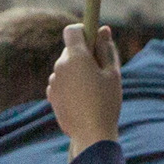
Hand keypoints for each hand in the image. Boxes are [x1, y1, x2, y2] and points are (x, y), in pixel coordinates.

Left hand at [46, 24, 124, 150]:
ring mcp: (53, 81)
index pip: (72, 30)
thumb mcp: (113, 73)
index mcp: (76, 57)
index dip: (83, 31)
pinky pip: (61, 82)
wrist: (91, 133)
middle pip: (70, 51)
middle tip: (100, 71)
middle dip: (83, 56)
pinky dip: (70, 85)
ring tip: (92, 90)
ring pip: (65, 67)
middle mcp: (60, 66)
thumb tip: (103, 29)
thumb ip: (107, 49)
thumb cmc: (106, 102)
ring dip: (76, 72)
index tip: (93, 40)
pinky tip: (82, 100)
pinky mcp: (51, 95)